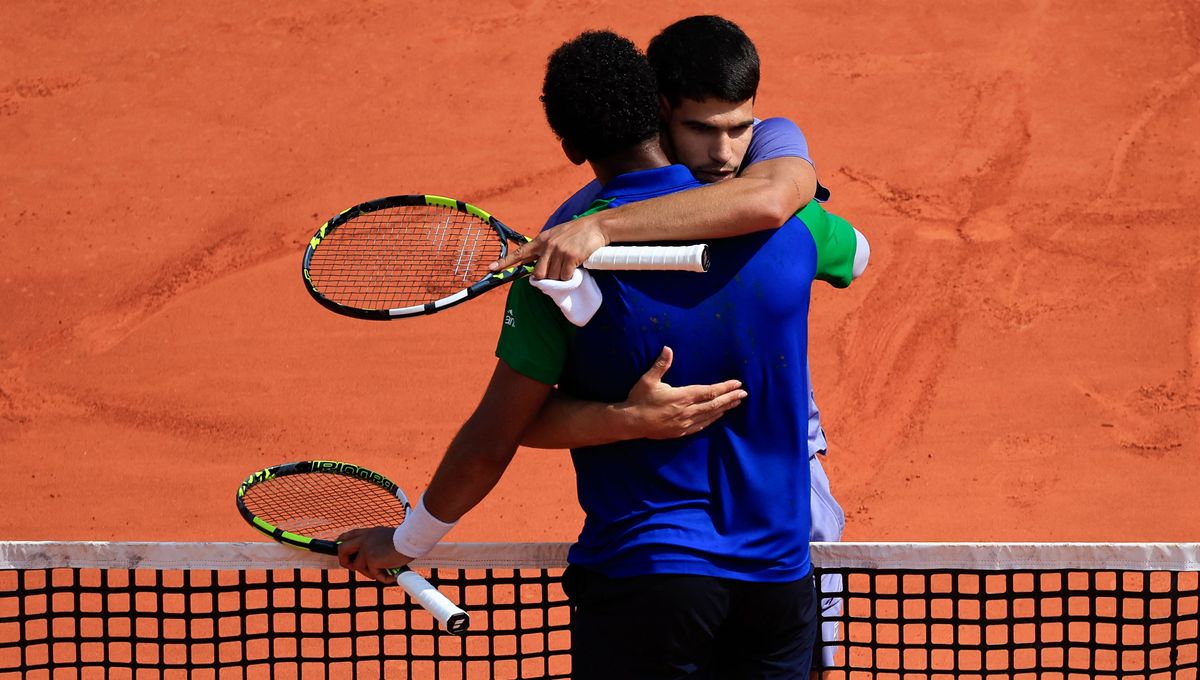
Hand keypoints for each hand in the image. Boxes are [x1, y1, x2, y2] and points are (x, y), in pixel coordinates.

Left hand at [337, 527, 414, 583]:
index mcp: (368, 532)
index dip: (342, 544)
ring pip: (357, 566)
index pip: (348, 536)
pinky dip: (382, 577)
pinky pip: (372, 574)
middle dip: (344, 561)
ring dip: (369, 573)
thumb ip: (377, 545)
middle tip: (353, 567)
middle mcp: (365, 538)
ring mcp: (366, 548)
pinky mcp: (371, 558)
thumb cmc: (406, 540)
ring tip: (383, 572)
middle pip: (341, 549)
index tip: (343, 552)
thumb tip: (373, 560)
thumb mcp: (387, 539)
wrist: (412, 539)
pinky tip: (392, 575)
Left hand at [490, 213, 608, 280]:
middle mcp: (547, 245)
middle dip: (546, 278)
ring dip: (561, 277)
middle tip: (557, 272)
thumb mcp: (556, 236)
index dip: (504, 262)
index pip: (520, 252)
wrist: (596, 226)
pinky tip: (576, 267)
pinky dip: (570, 277)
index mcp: (541, 240)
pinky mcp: (570, 257)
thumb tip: (537, 268)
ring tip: (570, 265)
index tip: (491, 269)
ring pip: (552, 277)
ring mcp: (558, 251)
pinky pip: (565, 277)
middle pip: (538, 273)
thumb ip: (545, 249)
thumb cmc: (577, 233)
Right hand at [618, 347, 746, 438]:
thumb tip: (668, 348)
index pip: (709, 391)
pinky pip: (701, 426)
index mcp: (681, 396)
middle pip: (714, 404)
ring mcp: (684, 423)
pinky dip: (712, 419)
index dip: (724, 387)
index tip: (737, 383)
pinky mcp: (680, 431)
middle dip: (730, 398)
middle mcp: (686, 411)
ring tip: (736, 403)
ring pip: (710, 415)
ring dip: (724, 408)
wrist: (630, 423)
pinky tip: (718, 416)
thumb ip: (661, 364)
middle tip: (744, 393)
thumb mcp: (648, 380)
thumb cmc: (639, 399)